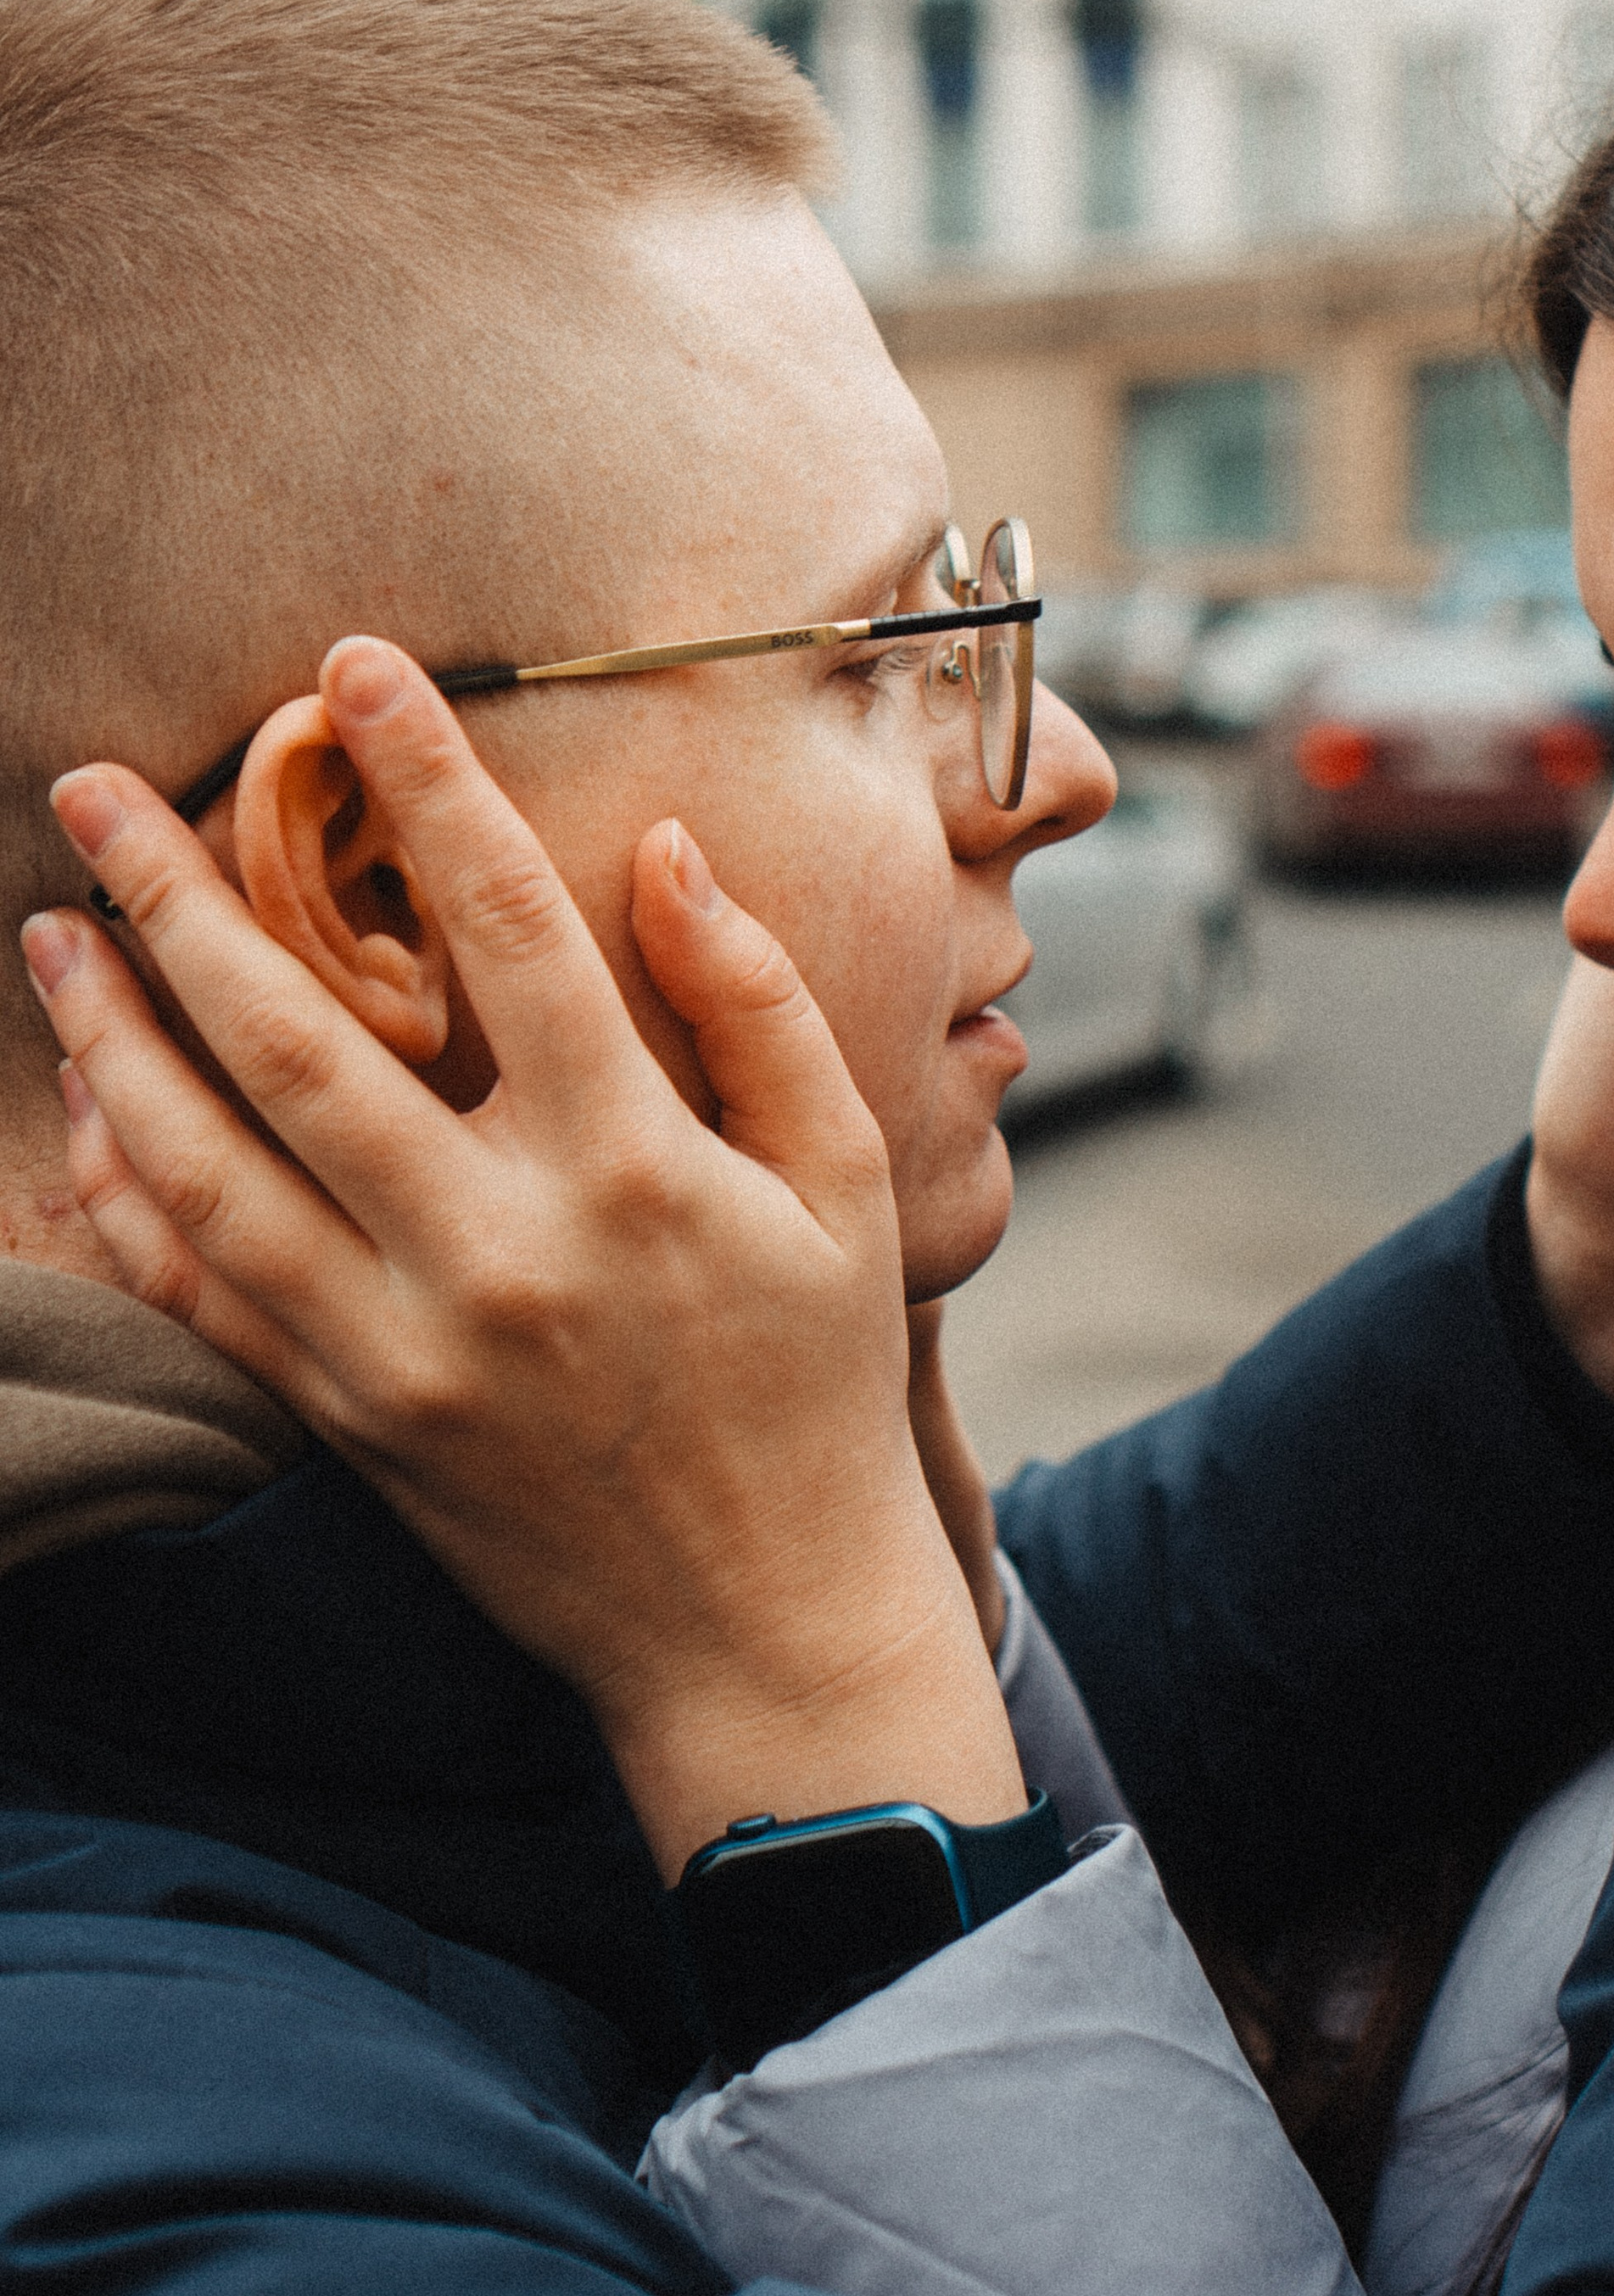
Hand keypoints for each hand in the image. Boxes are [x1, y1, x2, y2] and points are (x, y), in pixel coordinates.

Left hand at [21, 637, 1023, 1875]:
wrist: (761, 1626)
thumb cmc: (815, 1382)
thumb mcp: (850, 1183)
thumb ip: (756, 1011)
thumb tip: (665, 853)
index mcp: (631, 1169)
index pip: (506, 927)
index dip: (429, 778)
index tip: (355, 670)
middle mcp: (495, 1249)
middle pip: (296, 1038)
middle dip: (179, 895)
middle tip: (94, 785)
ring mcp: (400, 1347)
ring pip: (205, 1168)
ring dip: (110, 1039)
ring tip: (49, 932)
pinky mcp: (347, 1420)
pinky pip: (199, 1299)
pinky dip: (124, 1203)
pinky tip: (84, 1116)